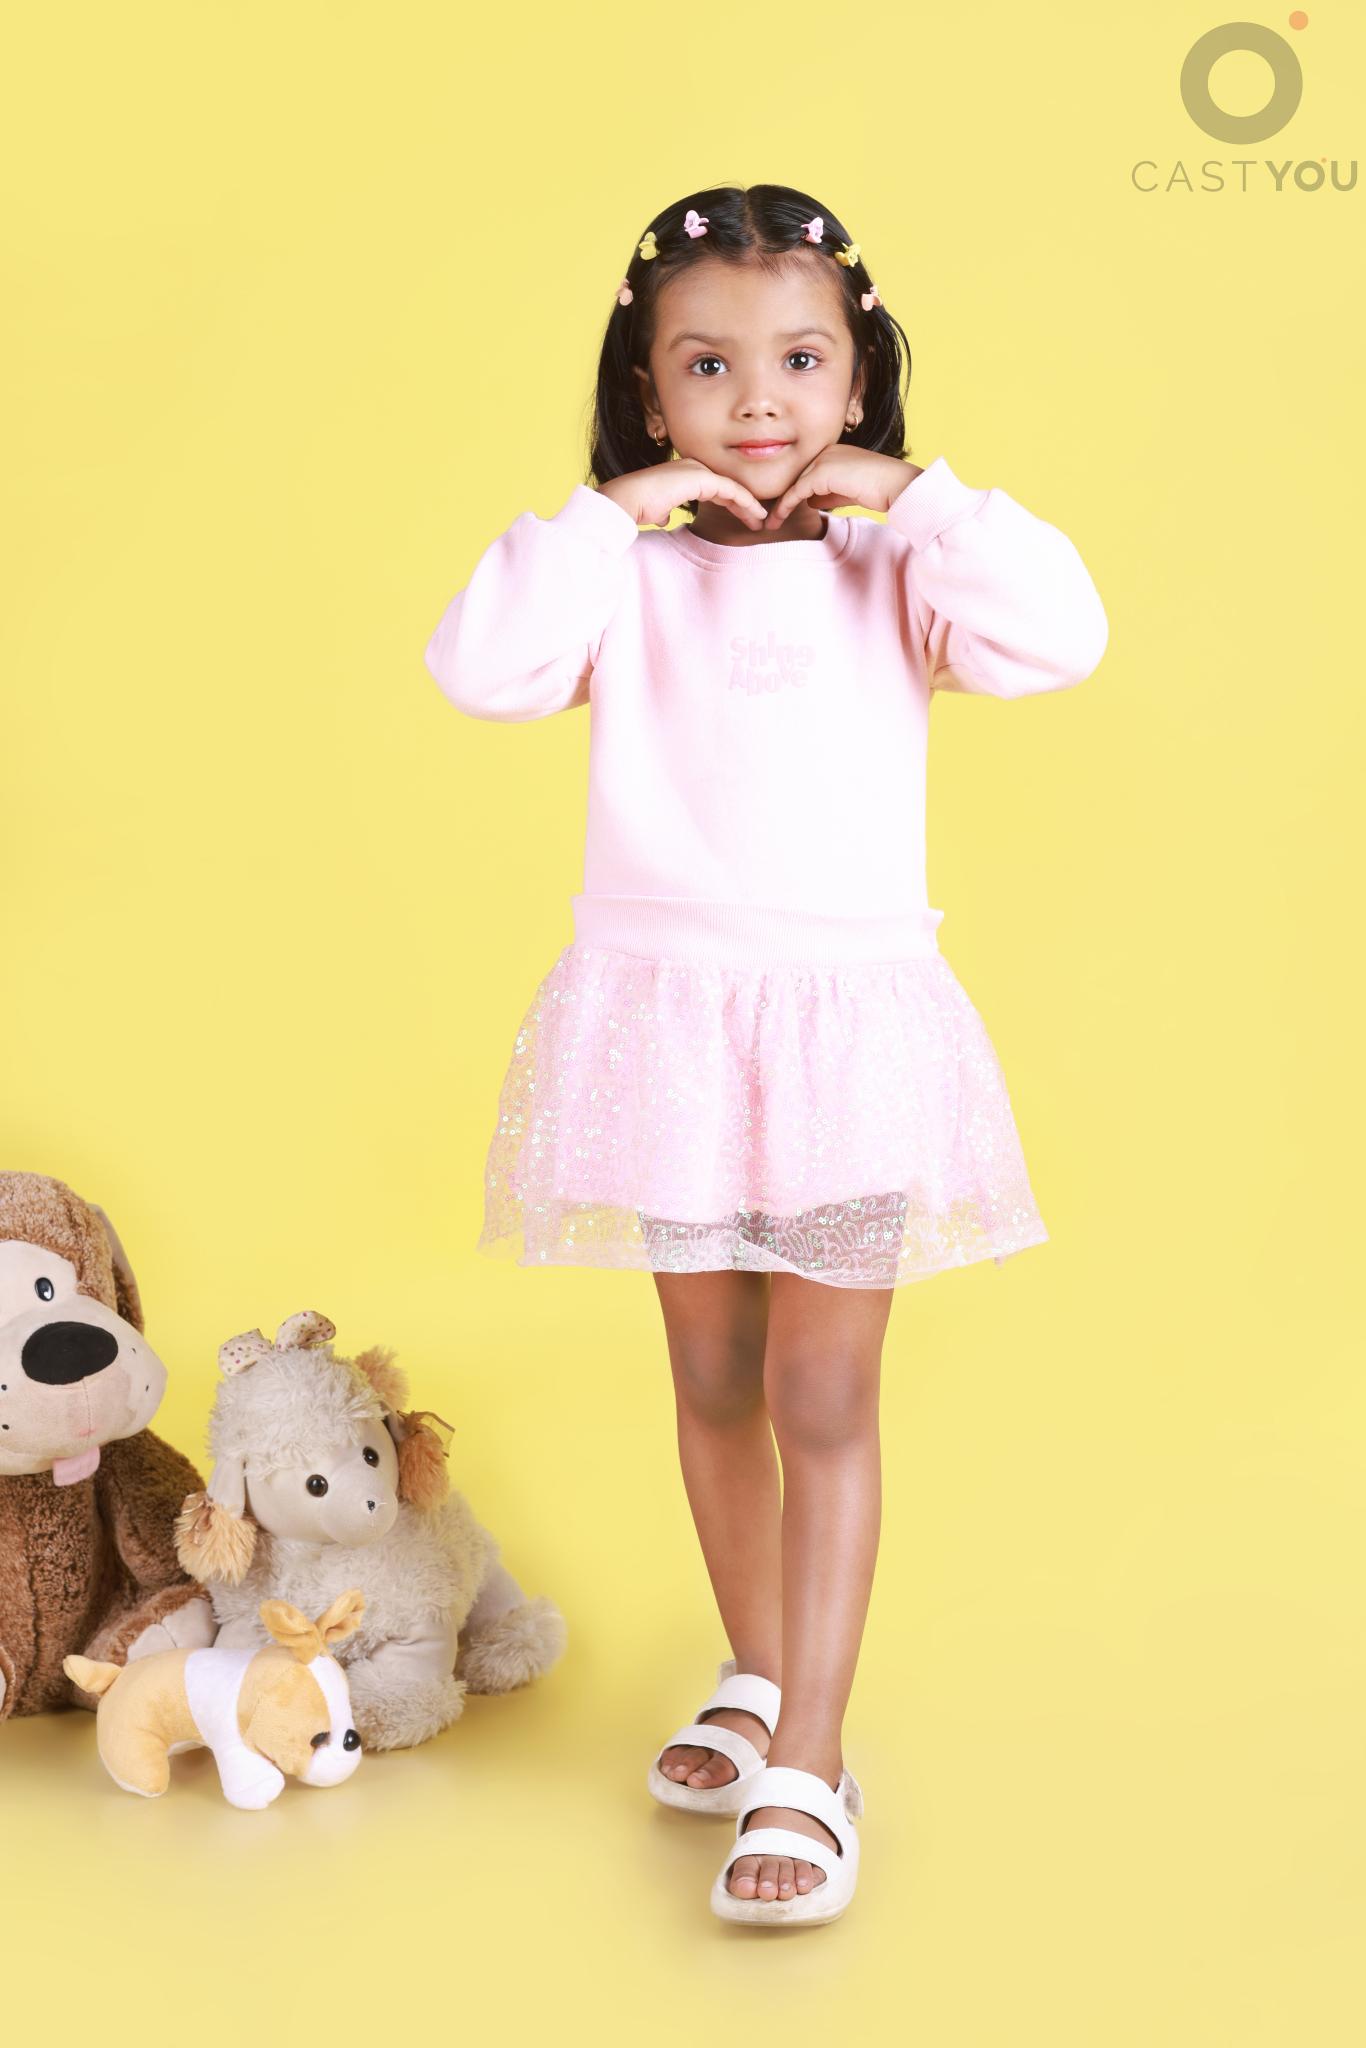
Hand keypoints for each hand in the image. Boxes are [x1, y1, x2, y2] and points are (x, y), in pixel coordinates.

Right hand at [598, 460, 768, 532]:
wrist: (628, 499)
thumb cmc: (637, 506)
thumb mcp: (655, 508)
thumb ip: (663, 510)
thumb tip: (663, 517)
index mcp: (683, 473)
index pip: (715, 487)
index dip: (731, 502)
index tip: (743, 518)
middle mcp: (693, 466)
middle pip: (726, 486)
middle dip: (743, 504)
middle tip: (757, 520)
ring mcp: (698, 469)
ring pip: (732, 488)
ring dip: (749, 505)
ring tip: (761, 520)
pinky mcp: (702, 478)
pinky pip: (731, 490)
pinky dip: (746, 502)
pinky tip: (756, 514)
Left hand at [762, 447, 925, 528]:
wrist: (895, 485)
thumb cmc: (878, 489)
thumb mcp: (847, 491)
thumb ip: (827, 493)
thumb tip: (809, 502)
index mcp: (831, 451)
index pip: (805, 473)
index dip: (792, 492)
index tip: (781, 510)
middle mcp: (824, 451)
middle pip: (795, 477)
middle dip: (781, 498)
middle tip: (769, 518)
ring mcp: (822, 459)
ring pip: (792, 484)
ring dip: (779, 506)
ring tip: (769, 524)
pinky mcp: (820, 473)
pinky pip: (795, 493)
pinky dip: (783, 508)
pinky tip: (775, 521)